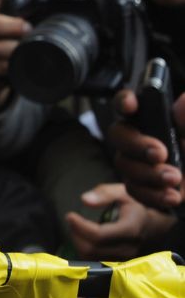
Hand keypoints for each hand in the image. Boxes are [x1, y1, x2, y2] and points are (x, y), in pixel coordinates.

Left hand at [65, 182, 176, 259]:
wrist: (155, 223)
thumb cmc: (137, 205)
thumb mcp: (124, 192)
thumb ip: (105, 193)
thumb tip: (84, 200)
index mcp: (130, 229)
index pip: (99, 235)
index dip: (80, 226)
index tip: (70, 215)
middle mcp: (128, 248)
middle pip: (91, 249)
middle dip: (76, 234)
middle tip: (73, 220)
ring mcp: (124, 259)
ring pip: (91, 257)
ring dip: (79, 243)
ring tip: (78, 228)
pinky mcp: (119, 264)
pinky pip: (94, 262)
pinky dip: (85, 250)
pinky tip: (85, 238)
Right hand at [106, 89, 183, 209]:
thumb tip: (181, 104)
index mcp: (155, 114)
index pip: (128, 101)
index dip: (124, 101)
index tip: (131, 106)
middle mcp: (142, 134)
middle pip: (119, 134)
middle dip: (136, 144)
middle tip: (160, 154)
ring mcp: (139, 159)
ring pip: (124, 163)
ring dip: (148, 173)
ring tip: (174, 178)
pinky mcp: (142, 183)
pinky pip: (134, 189)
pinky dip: (152, 194)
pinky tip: (172, 196)